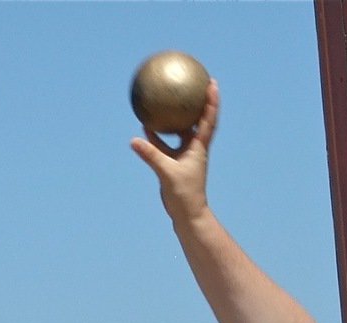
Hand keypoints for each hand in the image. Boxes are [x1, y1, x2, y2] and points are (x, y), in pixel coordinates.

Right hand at [130, 79, 218, 223]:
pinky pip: (165, 144)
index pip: (208, 120)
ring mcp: (185, 156)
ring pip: (180, 131)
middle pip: (199, 120)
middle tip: (194, 84)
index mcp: (198, 147)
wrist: (188, 214)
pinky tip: (145, 124)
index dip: (211, 101)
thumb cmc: (184, 195)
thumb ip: (151, 155)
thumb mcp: (166, 173)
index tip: (212, 83)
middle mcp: (194, 149)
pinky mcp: (175, 163)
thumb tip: (134, 140)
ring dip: (175, 116)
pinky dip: (157, 135)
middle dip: (198, 102)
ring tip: (167, 99)